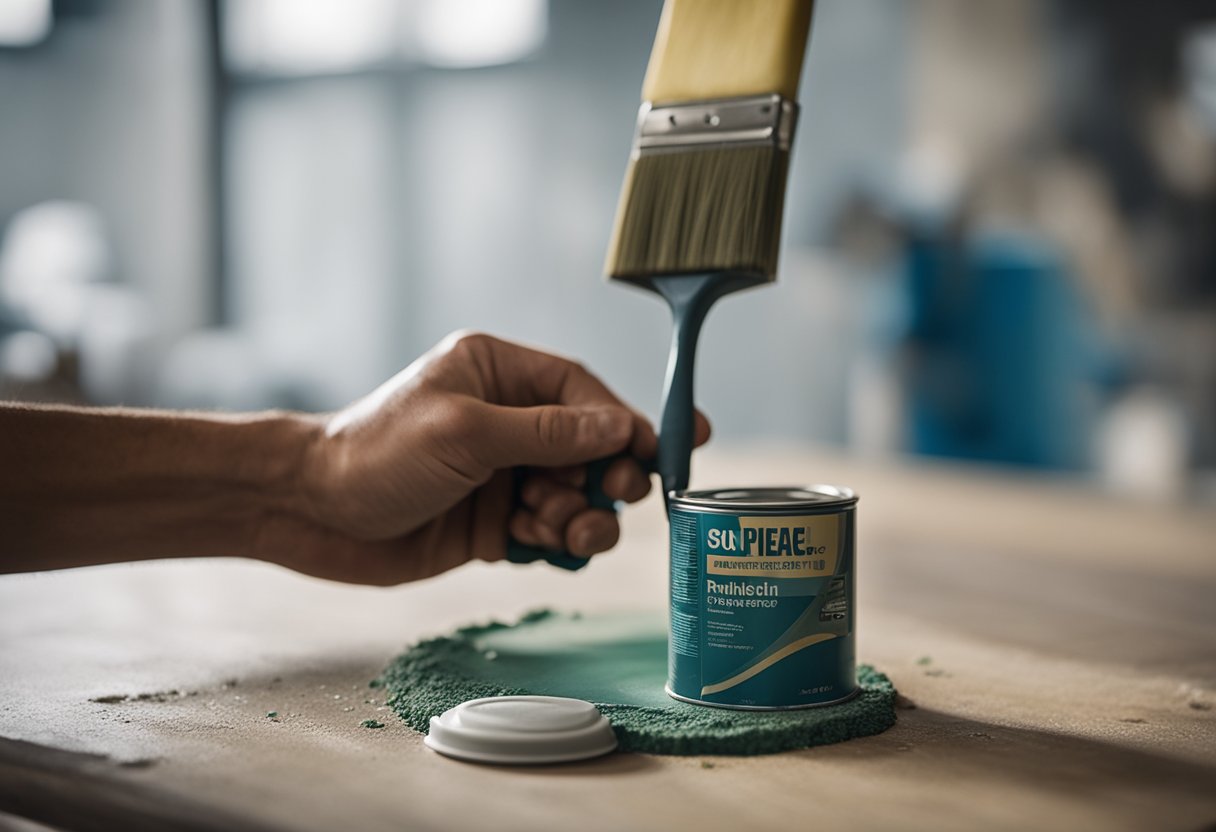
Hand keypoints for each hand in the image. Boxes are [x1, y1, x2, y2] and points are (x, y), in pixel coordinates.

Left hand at [259, 332, 710, 584]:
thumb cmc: (375, 453)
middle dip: (608, 474)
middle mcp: (504, 420)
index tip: (667, 447)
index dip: (626, 422)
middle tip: (617, 495)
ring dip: (583, 515)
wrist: (309, 513)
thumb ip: (546, 433)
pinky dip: (556, 542)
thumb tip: (619, 428)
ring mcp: (499, 474)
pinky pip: (546, 531)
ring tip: (570, 534)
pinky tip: (543, 548)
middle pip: (587, 447)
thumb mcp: (466, 433)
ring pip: (572, 494)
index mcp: (497, 374)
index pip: (581, 393)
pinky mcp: (490, 522)